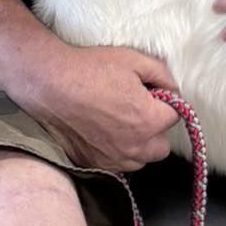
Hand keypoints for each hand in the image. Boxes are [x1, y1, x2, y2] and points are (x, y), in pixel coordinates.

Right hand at [15, 44, 178, 174]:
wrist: (50, 83)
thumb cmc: (90, 69)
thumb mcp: (133, 60)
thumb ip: (163, 75)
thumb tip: (174, 89)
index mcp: (148, 121)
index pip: (175, 117)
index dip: (165, 103)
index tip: (152, 94)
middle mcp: (134, 147)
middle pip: (161, 146)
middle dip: (156, 130)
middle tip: (139, 111)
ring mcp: (112, 159)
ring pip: (139, 160)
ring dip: (138, 146)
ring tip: (121, 124)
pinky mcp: (93, 163)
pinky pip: (116, 165)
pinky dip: (116, 153)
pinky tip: (104, 133)